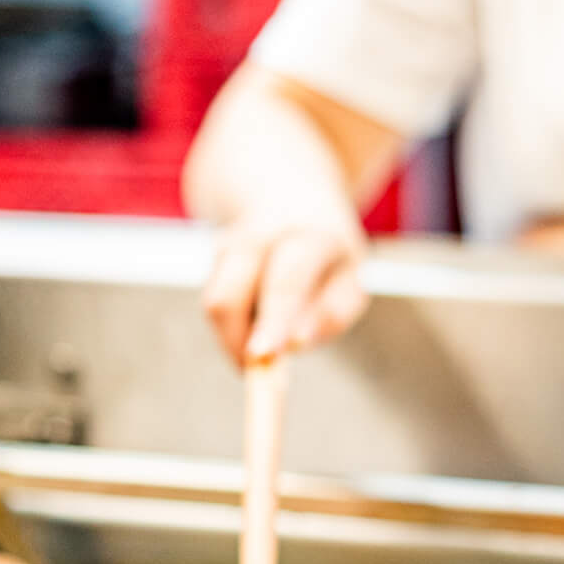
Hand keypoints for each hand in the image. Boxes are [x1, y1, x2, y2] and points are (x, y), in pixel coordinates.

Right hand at [201, 221, 367, 366]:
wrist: (287, 192)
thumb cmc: (327, 252)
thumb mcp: (352, 277)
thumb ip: (334, 312)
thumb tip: (297, 343)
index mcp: (309, 237)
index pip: (286, 282)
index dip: (273, 321)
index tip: (260, 356)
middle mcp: (260, 235)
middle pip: (226, 296)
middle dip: (234, 342)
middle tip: (257, 371)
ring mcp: (229, 244)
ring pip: (215, 306)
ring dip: (236, 337)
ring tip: (268, 336)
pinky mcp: (212, 257)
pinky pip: (216, 307)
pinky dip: (235, 326)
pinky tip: (259, 312)